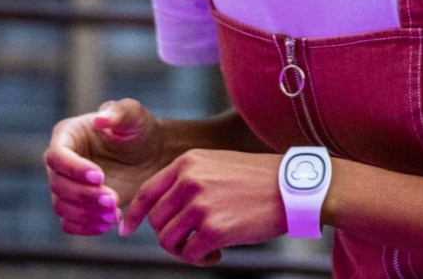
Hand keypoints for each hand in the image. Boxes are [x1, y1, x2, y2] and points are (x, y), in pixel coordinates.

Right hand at [43, 98, 164, 234]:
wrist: (151, 155)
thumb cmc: (140, 129)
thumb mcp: (134, 115)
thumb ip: (120, 112)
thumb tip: (100, 118)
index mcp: (67, 136)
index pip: (57, 156)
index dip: (74, 169)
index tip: (100, 176)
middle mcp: (61, 163)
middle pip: (58, 185)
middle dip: (84, 195)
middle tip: (113, 199)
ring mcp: (68, 185)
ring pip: (62, 206)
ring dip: (86, 214)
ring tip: (114, 213)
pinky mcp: (78, 205)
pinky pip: (70, 223)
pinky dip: (86, 227)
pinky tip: (109, 223)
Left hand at [119, 149, 284, 265]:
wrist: (295, 187)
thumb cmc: (260, 179)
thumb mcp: (218, 165)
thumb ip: (189, 180)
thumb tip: (164, 209)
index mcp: (188, 163)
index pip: (147, 192)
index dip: (134, 215)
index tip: (127, 229)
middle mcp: (189, 181)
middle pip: (156, 220)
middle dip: (168, 235)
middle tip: (190, 241)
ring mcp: (200, 205)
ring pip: (168, 240)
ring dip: (184, 249)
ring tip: (205, 247)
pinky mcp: (214, 229)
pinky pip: (190, 254)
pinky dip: (200, 259)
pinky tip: (218, 254)